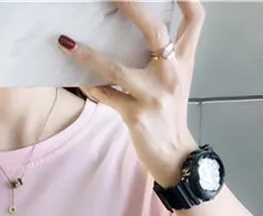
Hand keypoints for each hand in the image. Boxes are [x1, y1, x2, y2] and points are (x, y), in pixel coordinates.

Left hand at [59, 0, 203, 186]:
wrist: (174, 155)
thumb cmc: (169, 115)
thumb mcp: (175, 82)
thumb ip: (162, 58)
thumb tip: (133, 34)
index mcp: (184, 61)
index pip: (195, 19)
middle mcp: (171, 74)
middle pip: (155, 30)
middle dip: (131, 6)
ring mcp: (153, 95)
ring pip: (116, 68)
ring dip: (88, 54)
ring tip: (67, 43)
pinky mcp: (135, 115)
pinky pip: (105, 95)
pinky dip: (89, 86)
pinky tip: (76, 79)